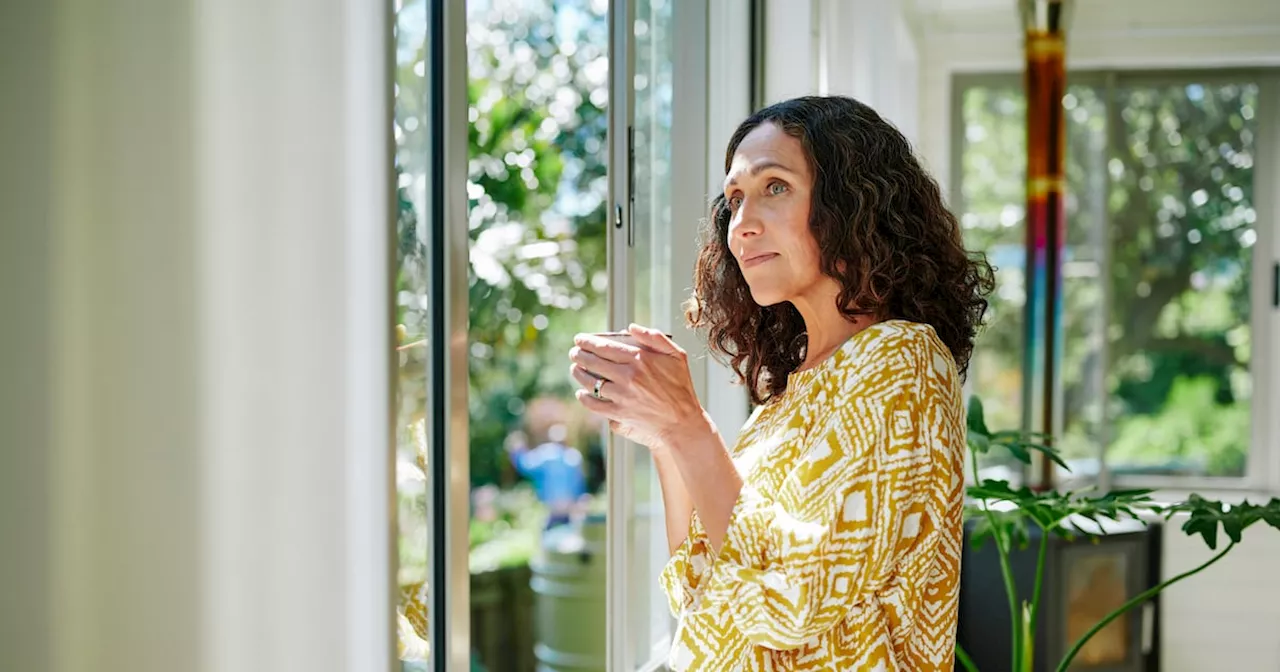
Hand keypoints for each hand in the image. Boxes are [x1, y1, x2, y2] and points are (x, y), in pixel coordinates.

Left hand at [568, 324, 705, 448]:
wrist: (682, 423)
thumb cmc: (681, 388)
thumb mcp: (677, 356)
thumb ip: (655, 337)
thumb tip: (630, 327)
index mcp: (640, 358)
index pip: (605, 346)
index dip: (588, 342)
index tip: (580, 339)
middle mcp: (628, 375)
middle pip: (593, 361)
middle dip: (579, 355)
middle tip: (574, 352)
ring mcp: (622, 395)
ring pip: (590, 381)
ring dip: (579, 374)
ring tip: (575, 369)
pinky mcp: (619, 413)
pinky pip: (594, 403)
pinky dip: (584, 397)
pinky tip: (582, 393)